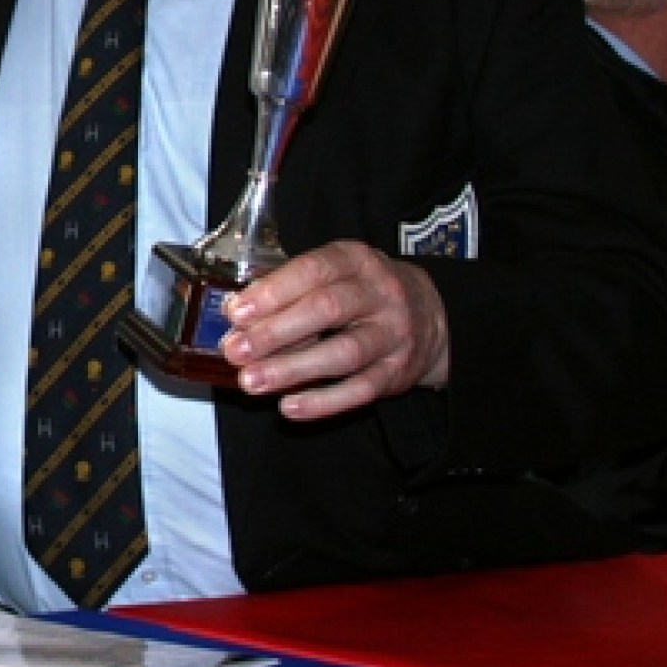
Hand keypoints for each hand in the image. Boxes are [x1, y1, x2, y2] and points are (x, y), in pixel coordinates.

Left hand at [216, 239, 448, 421]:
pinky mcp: (397, 372)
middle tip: (236, 350)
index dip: (273, 292)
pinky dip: (323, 401)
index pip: (313, 270)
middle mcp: (379, 294)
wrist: (430, 315)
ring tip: (252, 381)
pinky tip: (290, 406)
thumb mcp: (335, 273)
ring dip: (292, 370)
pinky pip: (360, 390)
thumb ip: (291, 290)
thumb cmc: (362, 291)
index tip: (237, 312)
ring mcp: (392, 334)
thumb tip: (238, 317)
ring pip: (343, 354)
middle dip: (275, 332)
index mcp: (356, 260)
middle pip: (327, 310)